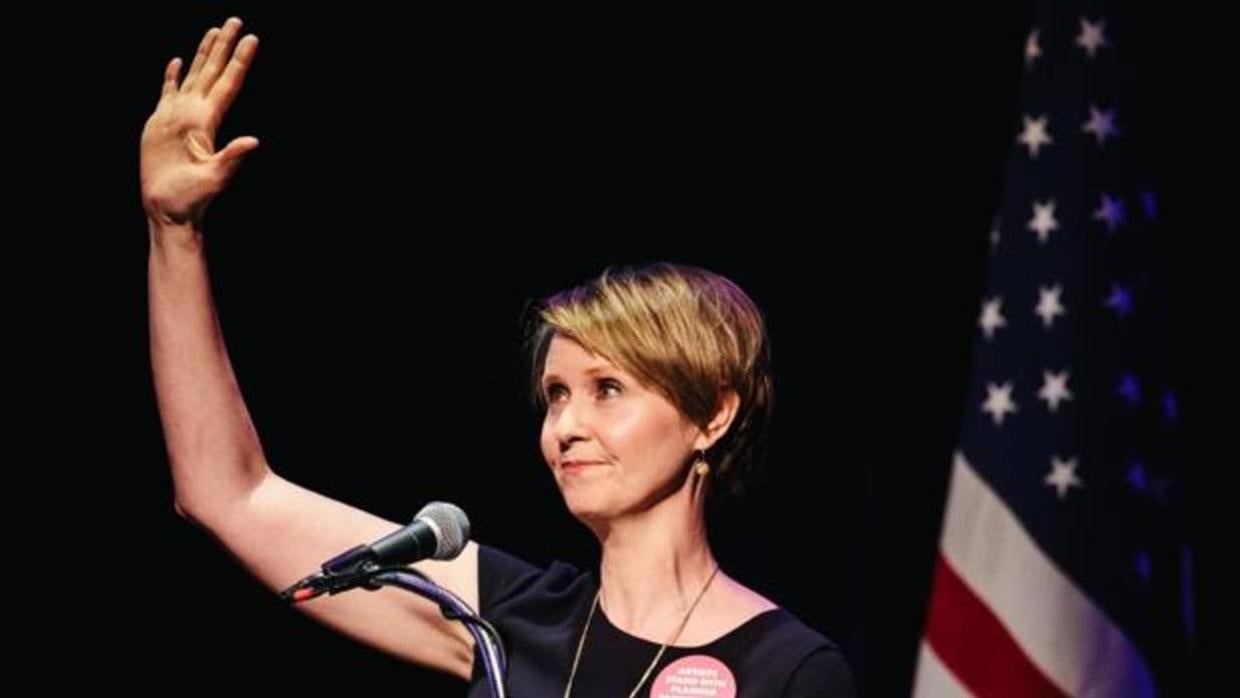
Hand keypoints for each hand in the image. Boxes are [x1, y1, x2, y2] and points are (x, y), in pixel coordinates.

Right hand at [140, 17, 259, 226]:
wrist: (168, 209)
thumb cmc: (192, 199)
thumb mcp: (215, 178)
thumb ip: (232, 158)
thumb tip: (254, 142)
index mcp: (209, 121)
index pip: (229, 83)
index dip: (240, 60)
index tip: (252, 38)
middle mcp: (197, 114)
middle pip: (214, 72)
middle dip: (225, 46)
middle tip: (236, 20)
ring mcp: (179, 117)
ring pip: (194, 76)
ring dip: (204, 54)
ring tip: (214, 32)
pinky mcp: (160, 124)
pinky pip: (168, 93)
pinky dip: (173, 76)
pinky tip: (178, 62)